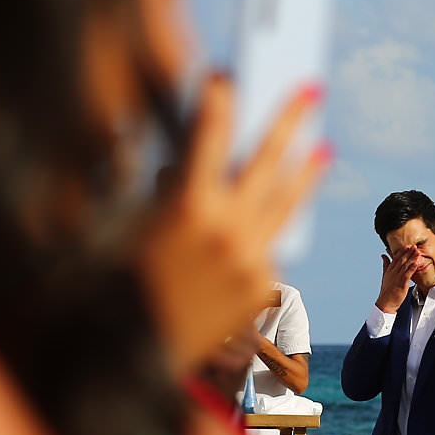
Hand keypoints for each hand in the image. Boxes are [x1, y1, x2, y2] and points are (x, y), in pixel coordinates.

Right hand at [139, 75, 325, 376]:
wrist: (124, 358)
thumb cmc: (110, 284)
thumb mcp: (125, 226)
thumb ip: (162, 190)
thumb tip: (181, 165)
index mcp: (186, 208)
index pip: (208, 136)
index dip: (217, 101)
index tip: (226, 76)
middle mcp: (228, 232)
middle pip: (267, 162)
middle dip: (290, 121)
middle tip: (313, 89)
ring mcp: (251, 261)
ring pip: (284, 208)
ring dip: (303, 175)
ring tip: (324, 149)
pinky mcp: (260, 288)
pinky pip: (264, 248)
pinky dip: (258, 234)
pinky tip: (247, 232)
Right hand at [375, 244, 427, 313]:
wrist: (386, 301)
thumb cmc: (387, 290)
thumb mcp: (385, 275)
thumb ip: (385, 264)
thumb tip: (383, 255)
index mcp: (389, 270)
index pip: (396, 258)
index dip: (402, 251)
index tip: (407, 246)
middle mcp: (393, 272)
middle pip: (402, 260)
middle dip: (409, 252)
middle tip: (415, 246)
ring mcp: (397, 277)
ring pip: (406, 265)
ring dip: (412, 258)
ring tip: (418, 252)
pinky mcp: (402, 282)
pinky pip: (408, 273)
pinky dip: (412, 267)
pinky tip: (417, 262)